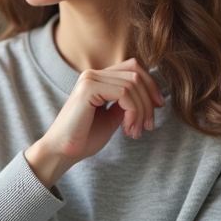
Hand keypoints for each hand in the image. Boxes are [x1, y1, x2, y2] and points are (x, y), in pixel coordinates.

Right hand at [25, 58, 164, 186]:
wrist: (62, 152)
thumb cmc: (83, 138)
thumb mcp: (112, 118)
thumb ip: (126, 104)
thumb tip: (149, 97)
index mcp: (98, 78)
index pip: (133, 68)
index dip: (150, 85)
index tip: (158, 106)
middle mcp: (93, 74)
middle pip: (136, 75)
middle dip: (149, 101)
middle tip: (148, 126)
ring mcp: (89, 79)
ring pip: (133, 85)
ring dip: (142, 111)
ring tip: (136, 131)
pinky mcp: (88, 89)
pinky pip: (124, 94)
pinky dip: (133, 113)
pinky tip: (128, 129)